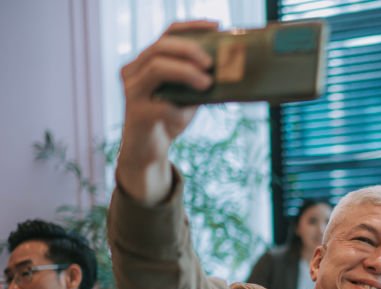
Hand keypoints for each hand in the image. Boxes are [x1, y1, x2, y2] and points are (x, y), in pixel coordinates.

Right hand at [116, 21, 216, 204]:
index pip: (167, 34)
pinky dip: (178, 107)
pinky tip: (188, 113)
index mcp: (147, 61)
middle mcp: (134, 70)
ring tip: (207, 82)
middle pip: (160, 46)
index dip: (191, 27)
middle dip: (189, 49)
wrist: (149, 150)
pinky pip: (159, 103)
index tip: (216, 26)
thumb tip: (228, 69)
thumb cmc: (169, 118)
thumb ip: (198, 80)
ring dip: (186, 72)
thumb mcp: (188, 95)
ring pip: (157, 67)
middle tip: (210, 62)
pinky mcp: (135, 111)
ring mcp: (132, 89)